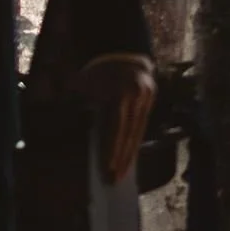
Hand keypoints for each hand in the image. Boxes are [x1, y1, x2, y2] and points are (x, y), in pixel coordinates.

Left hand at [77, 55, 157, 183]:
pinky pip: (142, 125)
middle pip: (129, 132)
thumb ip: (81, 108)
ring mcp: (147, 97)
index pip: (116, 127)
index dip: (111, 150)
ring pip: (138, 130)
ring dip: (129, 153)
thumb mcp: (83, 86)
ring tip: (122, 173)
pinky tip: (129, 156)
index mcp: (120, 92)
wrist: (122, 50)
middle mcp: (137, 96)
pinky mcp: (151, 99)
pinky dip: (135, 142)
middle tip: (114, 179)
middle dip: (121, 158)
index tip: (107, 169)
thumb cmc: (96, 71)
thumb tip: (78, 135)